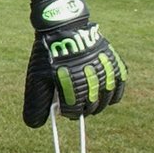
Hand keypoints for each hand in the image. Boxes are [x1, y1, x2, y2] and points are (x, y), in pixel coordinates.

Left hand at [22, 0, 126, 126]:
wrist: (63, 27)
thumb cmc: (47, 54)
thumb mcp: (36, 77)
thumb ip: (36, 102)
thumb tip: (33, 125)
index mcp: (68, 82)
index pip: (73, 111)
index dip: (68, 114)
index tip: (64, 111)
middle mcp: (89, 77)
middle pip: (91, 107)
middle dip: (82, 111)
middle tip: (76, 108)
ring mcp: (103, 70)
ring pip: (107, 99)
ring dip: (98, 105)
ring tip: (89, 104)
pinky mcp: (113, 62)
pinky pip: (120, 84)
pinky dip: (115, 94)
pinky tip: (107, 96)